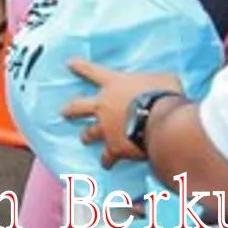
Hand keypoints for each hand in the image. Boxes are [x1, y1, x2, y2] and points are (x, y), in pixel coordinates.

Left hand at [60, 61, 182, 167]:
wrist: (161, 122)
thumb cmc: (164, 94)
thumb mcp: (163, 78)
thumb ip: (156, 81)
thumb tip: (163, 83)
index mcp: (114, 84)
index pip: (93, 72)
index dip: (80, 67)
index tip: (70, 63)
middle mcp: (103, 106)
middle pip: (78, 107)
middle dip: (70, 110)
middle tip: (64, 112)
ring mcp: (105, 128)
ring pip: (88, 134)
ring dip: (86, 136)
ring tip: (85, 139)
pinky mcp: (114, 148)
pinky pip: (107, 157)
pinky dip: (107, 161)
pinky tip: (108, 164)